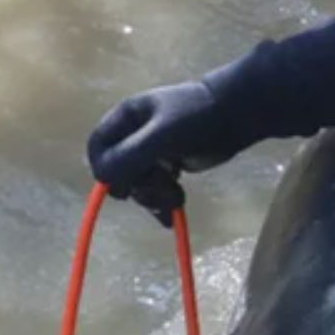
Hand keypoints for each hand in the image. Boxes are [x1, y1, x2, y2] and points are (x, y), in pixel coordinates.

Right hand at [87, 81, 240, 206]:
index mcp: (125, 118)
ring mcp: (151, 153)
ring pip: (137, 186)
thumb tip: (103, 178)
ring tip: (176, 195)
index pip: (98, 148)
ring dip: (154, 196)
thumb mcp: (160, 135)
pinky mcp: (168, 168)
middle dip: (137, 185)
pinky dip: (162, 204)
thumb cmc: (196, 117)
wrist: (235, 116)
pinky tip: (171, 218)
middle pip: (117, 172)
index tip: (121, 186)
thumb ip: (130, 155)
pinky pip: (155, 192)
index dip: (104, 169)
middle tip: (161, 184)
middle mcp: (134, 136)